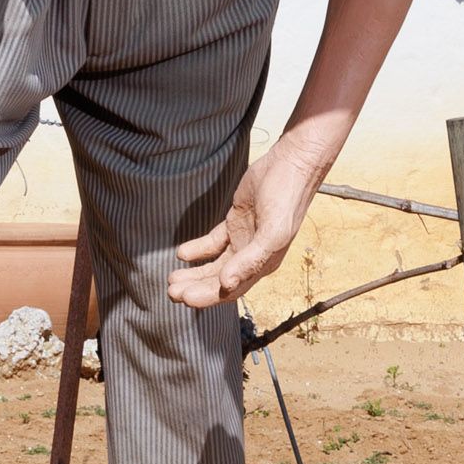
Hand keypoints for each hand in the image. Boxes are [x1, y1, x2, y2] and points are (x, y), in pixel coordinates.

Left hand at [170, 143, 325, 311]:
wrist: (290, 166)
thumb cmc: (286, 199)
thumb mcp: (272, 233)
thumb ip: (249, 260)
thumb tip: (226, 283)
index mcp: (264, 264)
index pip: (232, 289)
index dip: (208, 296)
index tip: (186, 298)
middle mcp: (253, 256)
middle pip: (220, 280)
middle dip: (196, 288)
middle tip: (172, 292)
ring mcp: (243, 238)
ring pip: (215, 264)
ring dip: (195, 273)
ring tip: (173, 279)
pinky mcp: (236, 222)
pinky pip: (214, 242)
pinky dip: (198, 249)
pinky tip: (183, 253)